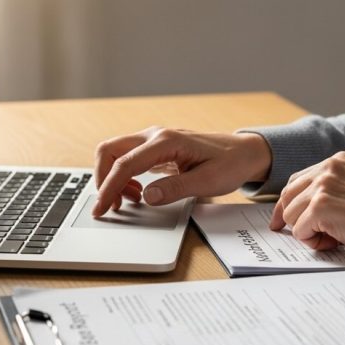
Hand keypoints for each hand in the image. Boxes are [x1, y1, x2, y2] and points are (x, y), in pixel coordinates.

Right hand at [92, 126, 271, 216]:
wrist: (243, 152)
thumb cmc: (230, 164)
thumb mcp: (208, 182)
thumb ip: (176, 189)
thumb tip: (146, 197)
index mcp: (167, 142)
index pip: (125, 163)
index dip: (109, 188)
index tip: (101, 209)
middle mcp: (155, 136)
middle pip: (110, 150)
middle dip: (102, 179)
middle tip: (110, 206)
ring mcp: (153, 140)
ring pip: (115, 152)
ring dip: (113, 178)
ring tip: (130, 201)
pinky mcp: (155, 148)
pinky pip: (127, 158)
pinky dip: (123, 176)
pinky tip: (137, 192)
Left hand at [271, 151, 344, 258]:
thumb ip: (330, 191)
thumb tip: (295, 210)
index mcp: (337, 161)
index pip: (297, 181)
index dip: (288, 204)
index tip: (280, 222)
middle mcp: (328, 167)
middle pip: (288, 197)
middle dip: (295, 220)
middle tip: (314, 236)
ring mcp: (323, 185)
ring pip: (290, 215)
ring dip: (308, 232)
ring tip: (335, 237)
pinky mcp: (320, 205)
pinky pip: (299, 231)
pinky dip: (314, 242)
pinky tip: (336, 240)